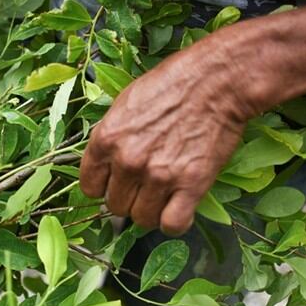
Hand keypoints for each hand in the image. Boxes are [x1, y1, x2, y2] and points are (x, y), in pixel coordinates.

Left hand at [79, 36, 259, 234]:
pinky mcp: (191, 186)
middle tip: (145, 185)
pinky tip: (179, 207)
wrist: (216, 80)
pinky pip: (172, 224)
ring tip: (164, 194)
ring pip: (142, 219)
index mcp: (106, 139)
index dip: (104, 187)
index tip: (116, 183)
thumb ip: (111, 137)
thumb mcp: (126, 103)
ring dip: (151, 211)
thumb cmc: (172, 84)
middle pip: (115, 206)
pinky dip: (175, 221)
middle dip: (129, 198)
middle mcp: (127, 161)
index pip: (89, 186)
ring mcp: (158, 176)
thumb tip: (106, 164)